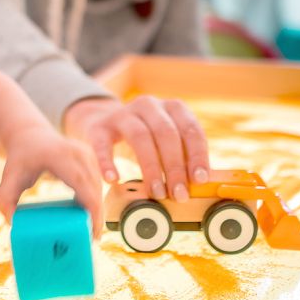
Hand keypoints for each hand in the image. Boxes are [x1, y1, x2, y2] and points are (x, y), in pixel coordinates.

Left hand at [0, 124, 103, 237]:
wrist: (29, 136)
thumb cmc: (20, 159)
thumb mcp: (9, 178)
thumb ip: (4, 200)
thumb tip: (12, 223)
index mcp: (58, 155)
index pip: (81, 182)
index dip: (91, 207)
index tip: (93, 231)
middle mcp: (77, 151)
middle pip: (94, 187)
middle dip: (97, 215)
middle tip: (92, 240)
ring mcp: (87, 152)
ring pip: (98, 186)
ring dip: (97, 209)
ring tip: (91, 232)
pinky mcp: (91, 157)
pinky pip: (97, 183)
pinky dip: (95, 200)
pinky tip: (90, 217)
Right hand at [63, 96, 208, 201]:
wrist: (102, 122)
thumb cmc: (145, 138)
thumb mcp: (166, 141)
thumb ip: (182, 156)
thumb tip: (198, 185)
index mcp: (172, 107)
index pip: (190, 129)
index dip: (197, 155)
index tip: (199, 180)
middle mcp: (148, 105)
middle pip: (166, 133)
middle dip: (175, 167)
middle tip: (179, 194)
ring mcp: (122, 114)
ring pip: (140, 136)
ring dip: (151, 168)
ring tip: (157, 192)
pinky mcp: (99, 127)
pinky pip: (103, 145)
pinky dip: (108, 162)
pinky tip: (113, 179)